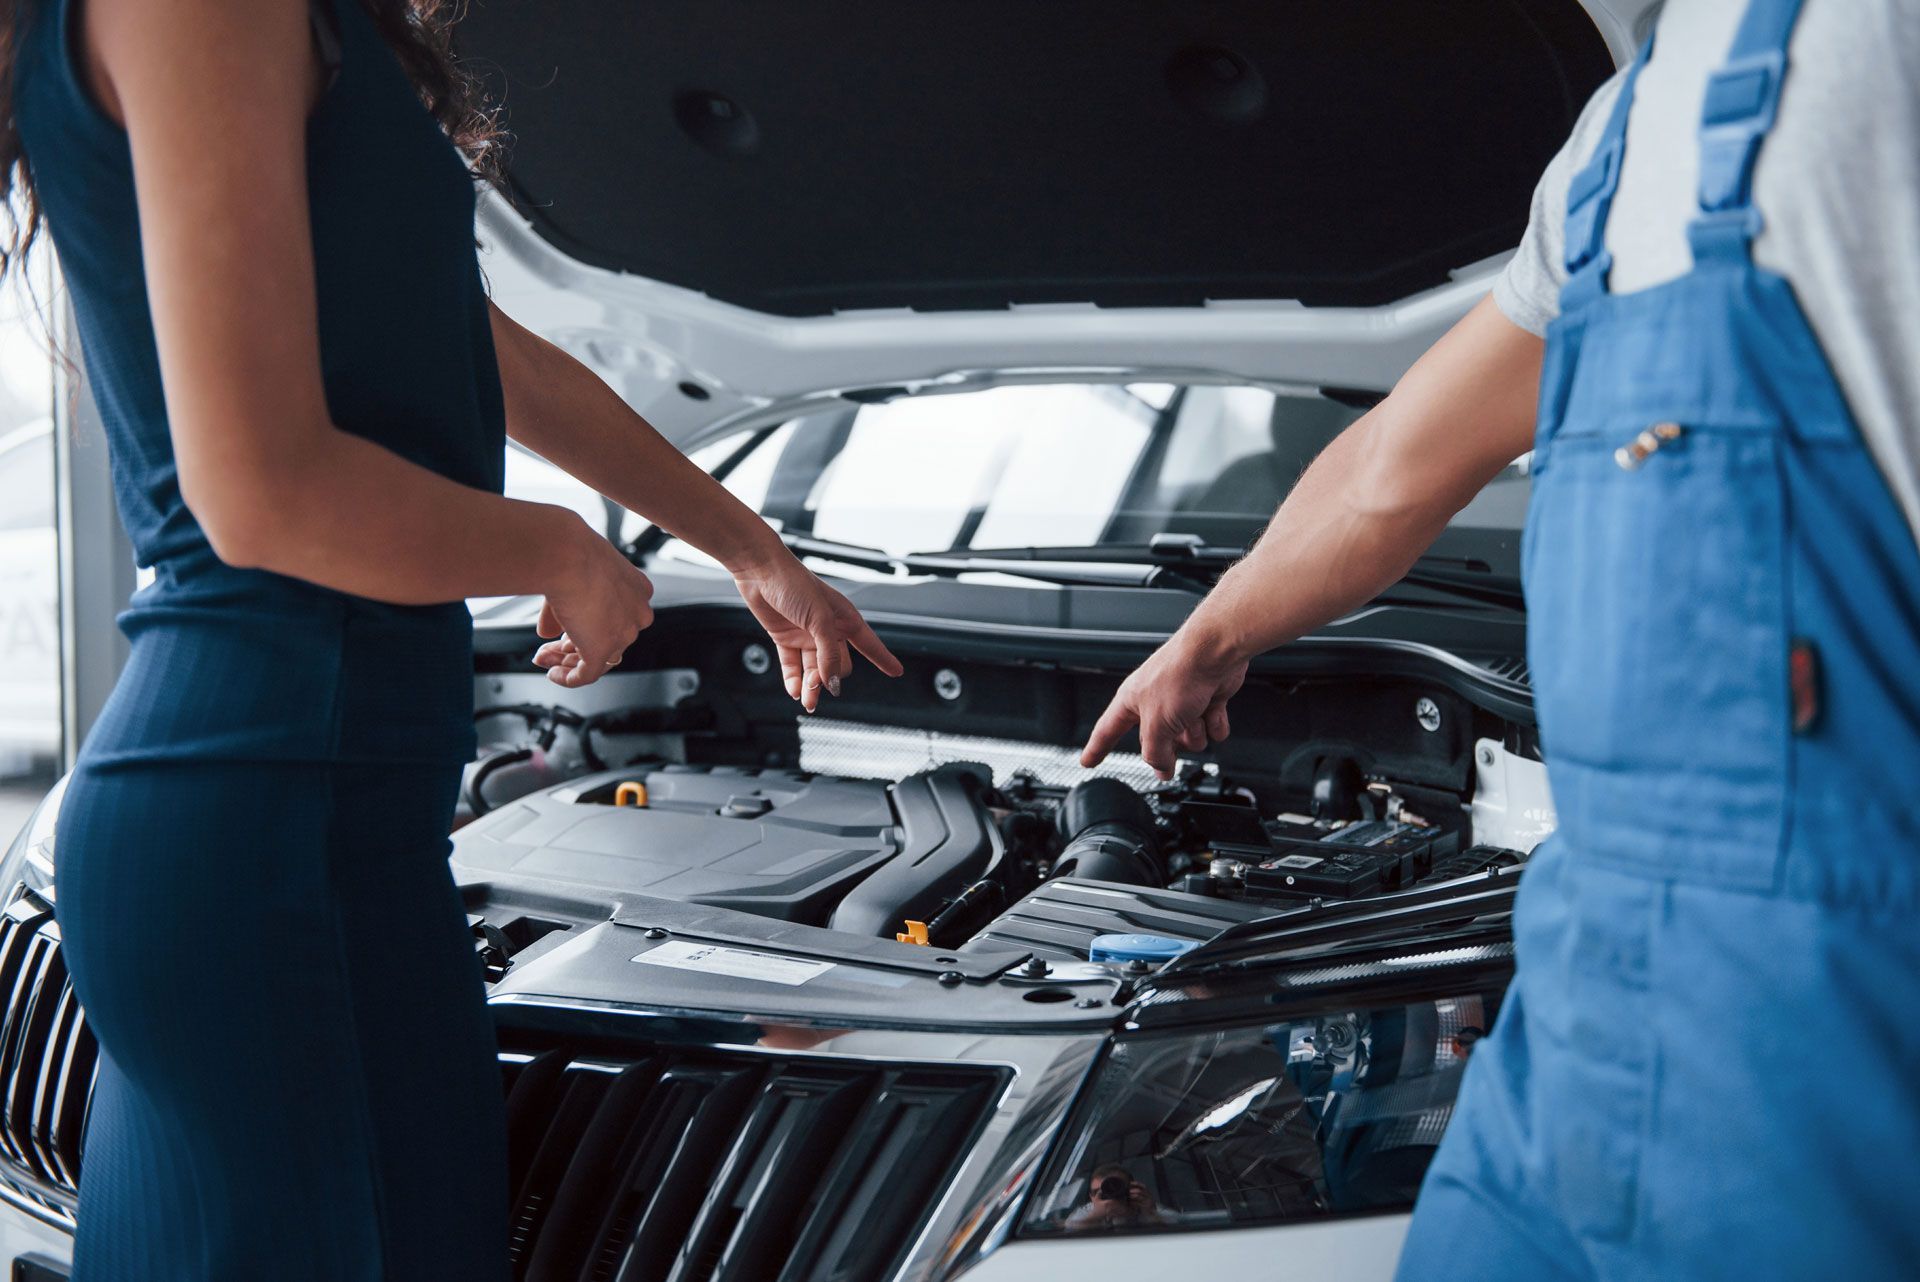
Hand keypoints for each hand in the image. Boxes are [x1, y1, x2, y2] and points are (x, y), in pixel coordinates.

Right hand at [533, 524, 654, 686]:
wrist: (566, 554)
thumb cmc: (569, 553)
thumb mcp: (570, 578)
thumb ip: (562, 611)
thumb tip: (547, 633)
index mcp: (637, 590)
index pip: (616, 619)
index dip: (588, 627)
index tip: (564, 630)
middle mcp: (637, 613)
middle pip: (607, 640)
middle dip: (573, 646)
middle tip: (547, 647)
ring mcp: (624, 633)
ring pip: (597, 659)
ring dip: (566, 661)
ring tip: (542, 657)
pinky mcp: (603, 650)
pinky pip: (586, 675)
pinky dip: (568, 678)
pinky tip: (552, 673)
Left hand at [731, 551, 903, 711]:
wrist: (761, 570)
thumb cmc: (794, 583)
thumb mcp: (819, 619)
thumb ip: (828, 652)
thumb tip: (831, 681)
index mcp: (844, 618)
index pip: (869, 644)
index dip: (883, 658)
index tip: (896, 671)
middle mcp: (827, 629)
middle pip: (838, 665)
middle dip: (831, 679)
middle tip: (821, 685)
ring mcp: (806, 635)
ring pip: (814, 670)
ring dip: (811, 687)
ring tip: (807, 701)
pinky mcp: (785, 639)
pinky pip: (793, 666)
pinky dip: (794, 681)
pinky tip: (795, 692)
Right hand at [1081, 625, 1247, 778]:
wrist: (1215, 652)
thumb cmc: (1180, 674)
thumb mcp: (1157, 724)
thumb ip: (1155, 753)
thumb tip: (1160, 770)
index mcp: (1132, 701)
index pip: (1107, 731)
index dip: (1096, 748)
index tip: (1088, 761)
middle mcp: (1155, 701)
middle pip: (1157, 742)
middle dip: (1170, 745)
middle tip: (1174, 744)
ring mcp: (1182, 701)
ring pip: (1188, 739)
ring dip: (1195, 733)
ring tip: (1197, 715)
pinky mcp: (1206, 700)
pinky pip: (1211, 729)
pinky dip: (1214, 722)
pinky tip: (1213, 709)